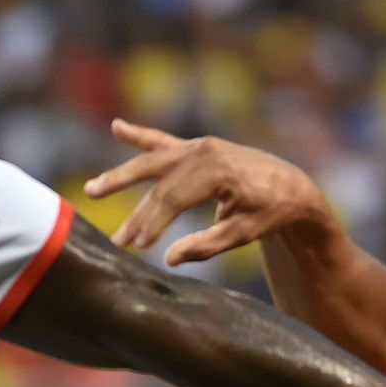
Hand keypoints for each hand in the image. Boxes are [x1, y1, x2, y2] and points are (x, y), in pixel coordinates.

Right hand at [82, 119, 328, 264]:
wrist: (292, 186)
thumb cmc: (270, 212)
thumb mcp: (244, 233)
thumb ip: (207, 246)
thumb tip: (169, 259)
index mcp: (218, 171)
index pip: (173, 198)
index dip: (153, 223)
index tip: (139, 247)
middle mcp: (205, 152)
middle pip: (158, 183)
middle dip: (135, 213)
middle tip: (116, 239)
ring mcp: (200, 146)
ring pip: (153, 162)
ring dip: (122, 175)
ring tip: (93, 190)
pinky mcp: (198, 147)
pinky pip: (163, 141)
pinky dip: (140, 135)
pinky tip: (118, 127)